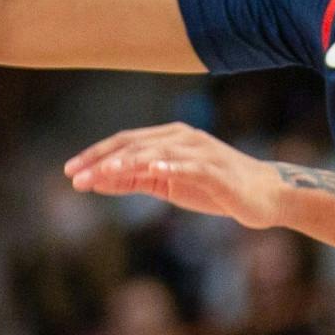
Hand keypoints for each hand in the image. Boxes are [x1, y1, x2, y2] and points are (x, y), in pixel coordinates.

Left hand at [65, 123, 283, 228]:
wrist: (265, 196)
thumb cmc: (216, 189)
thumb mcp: (168, 186)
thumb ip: (135, 180)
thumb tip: (96, 181)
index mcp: (170, 138)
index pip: (125, 141)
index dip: (96, 154)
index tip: (70, 171)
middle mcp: (183, 138)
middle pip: (134, 144)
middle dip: (101, 161)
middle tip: (74, 177)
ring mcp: (200, 152)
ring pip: (156, 153)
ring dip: (126, 164)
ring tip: (100, 175)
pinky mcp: (216, 170)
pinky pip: (189, 166)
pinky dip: (170, 166)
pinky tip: (152, 172)